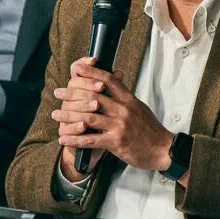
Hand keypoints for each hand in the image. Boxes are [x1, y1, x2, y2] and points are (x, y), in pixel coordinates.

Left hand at [52, 57, 172, 177]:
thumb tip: (114, 79)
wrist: (163, 149)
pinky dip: (74, 138)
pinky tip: (63, 137)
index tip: (76, 69)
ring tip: (56, 114)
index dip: (91, 72)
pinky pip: (90, 140)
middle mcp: (123, 110)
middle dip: (72, 93)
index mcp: (128, 99)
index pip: (108, 79)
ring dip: (68, 115)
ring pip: (88, 117)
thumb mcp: (139, 107)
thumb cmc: (150, 129)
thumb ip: (124, 96)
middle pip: (93, 96)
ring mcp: (119, 126)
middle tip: (58, 93)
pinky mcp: (116, 142)